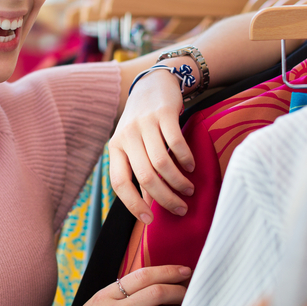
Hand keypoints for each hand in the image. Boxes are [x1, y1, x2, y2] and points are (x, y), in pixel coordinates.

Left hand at [110, 67, 194, 224]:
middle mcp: (126, 136)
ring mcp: (144, 124)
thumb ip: (138, 172)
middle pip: (145, 177)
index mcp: (115, 148)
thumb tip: (148, 204)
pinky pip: (175, 143)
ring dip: (178, 182)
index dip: (133, 205)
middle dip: (165, 198)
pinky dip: (185, 159)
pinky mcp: (163, 114)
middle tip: (180, 208)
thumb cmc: (143, 123)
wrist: (153, 84)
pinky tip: (191, 167)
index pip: (119, 183)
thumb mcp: (133, 146)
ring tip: (189, 190)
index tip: (149, 221)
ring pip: (161, 163)